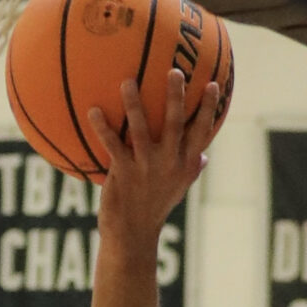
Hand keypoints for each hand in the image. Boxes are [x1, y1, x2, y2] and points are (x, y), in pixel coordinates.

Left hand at [90, 70, 222, 246]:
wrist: (133, 236)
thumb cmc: (155, 209)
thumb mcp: (177, 190)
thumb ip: (191, 170)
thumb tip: (206, 158)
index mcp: (184, 165)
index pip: (201, 133)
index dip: (208, 108)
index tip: (213, 84)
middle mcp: (168, 163)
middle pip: (176, 124)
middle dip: (176, 97)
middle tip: (174, 71)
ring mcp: (146, 167)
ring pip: (140, 129)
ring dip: (133, 104)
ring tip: (127, 81)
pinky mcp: (124, 173)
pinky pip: (112, 145)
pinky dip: (102, 128)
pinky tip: (93, 110)